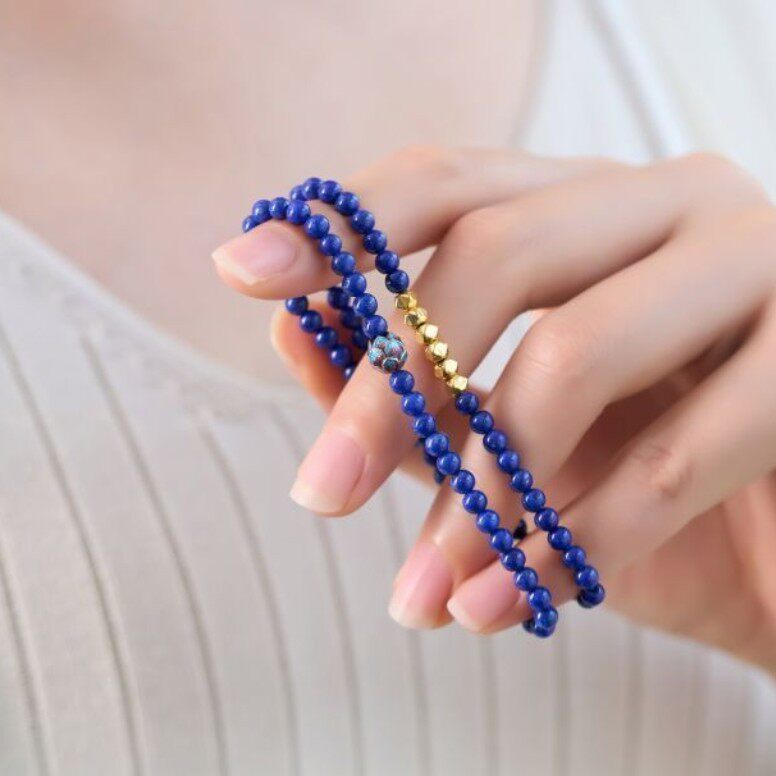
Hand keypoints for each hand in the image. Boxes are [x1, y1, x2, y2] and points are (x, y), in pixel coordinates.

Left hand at [213, 146, 775, 671]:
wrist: (771, 552)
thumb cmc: (628, 480)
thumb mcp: (503, 434)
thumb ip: (410, 383)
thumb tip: (293, 335)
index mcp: (587, 208)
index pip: (450, 181)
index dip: (345, 223)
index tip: (242, 272)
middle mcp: (666, 205)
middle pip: (499, 249)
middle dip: (396, 385)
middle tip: (322, 494)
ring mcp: (752, 263)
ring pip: (577, 353)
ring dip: (484, 489)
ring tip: (423, 590)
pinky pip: (672, 455)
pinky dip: (577, 541)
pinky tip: (510, 599)